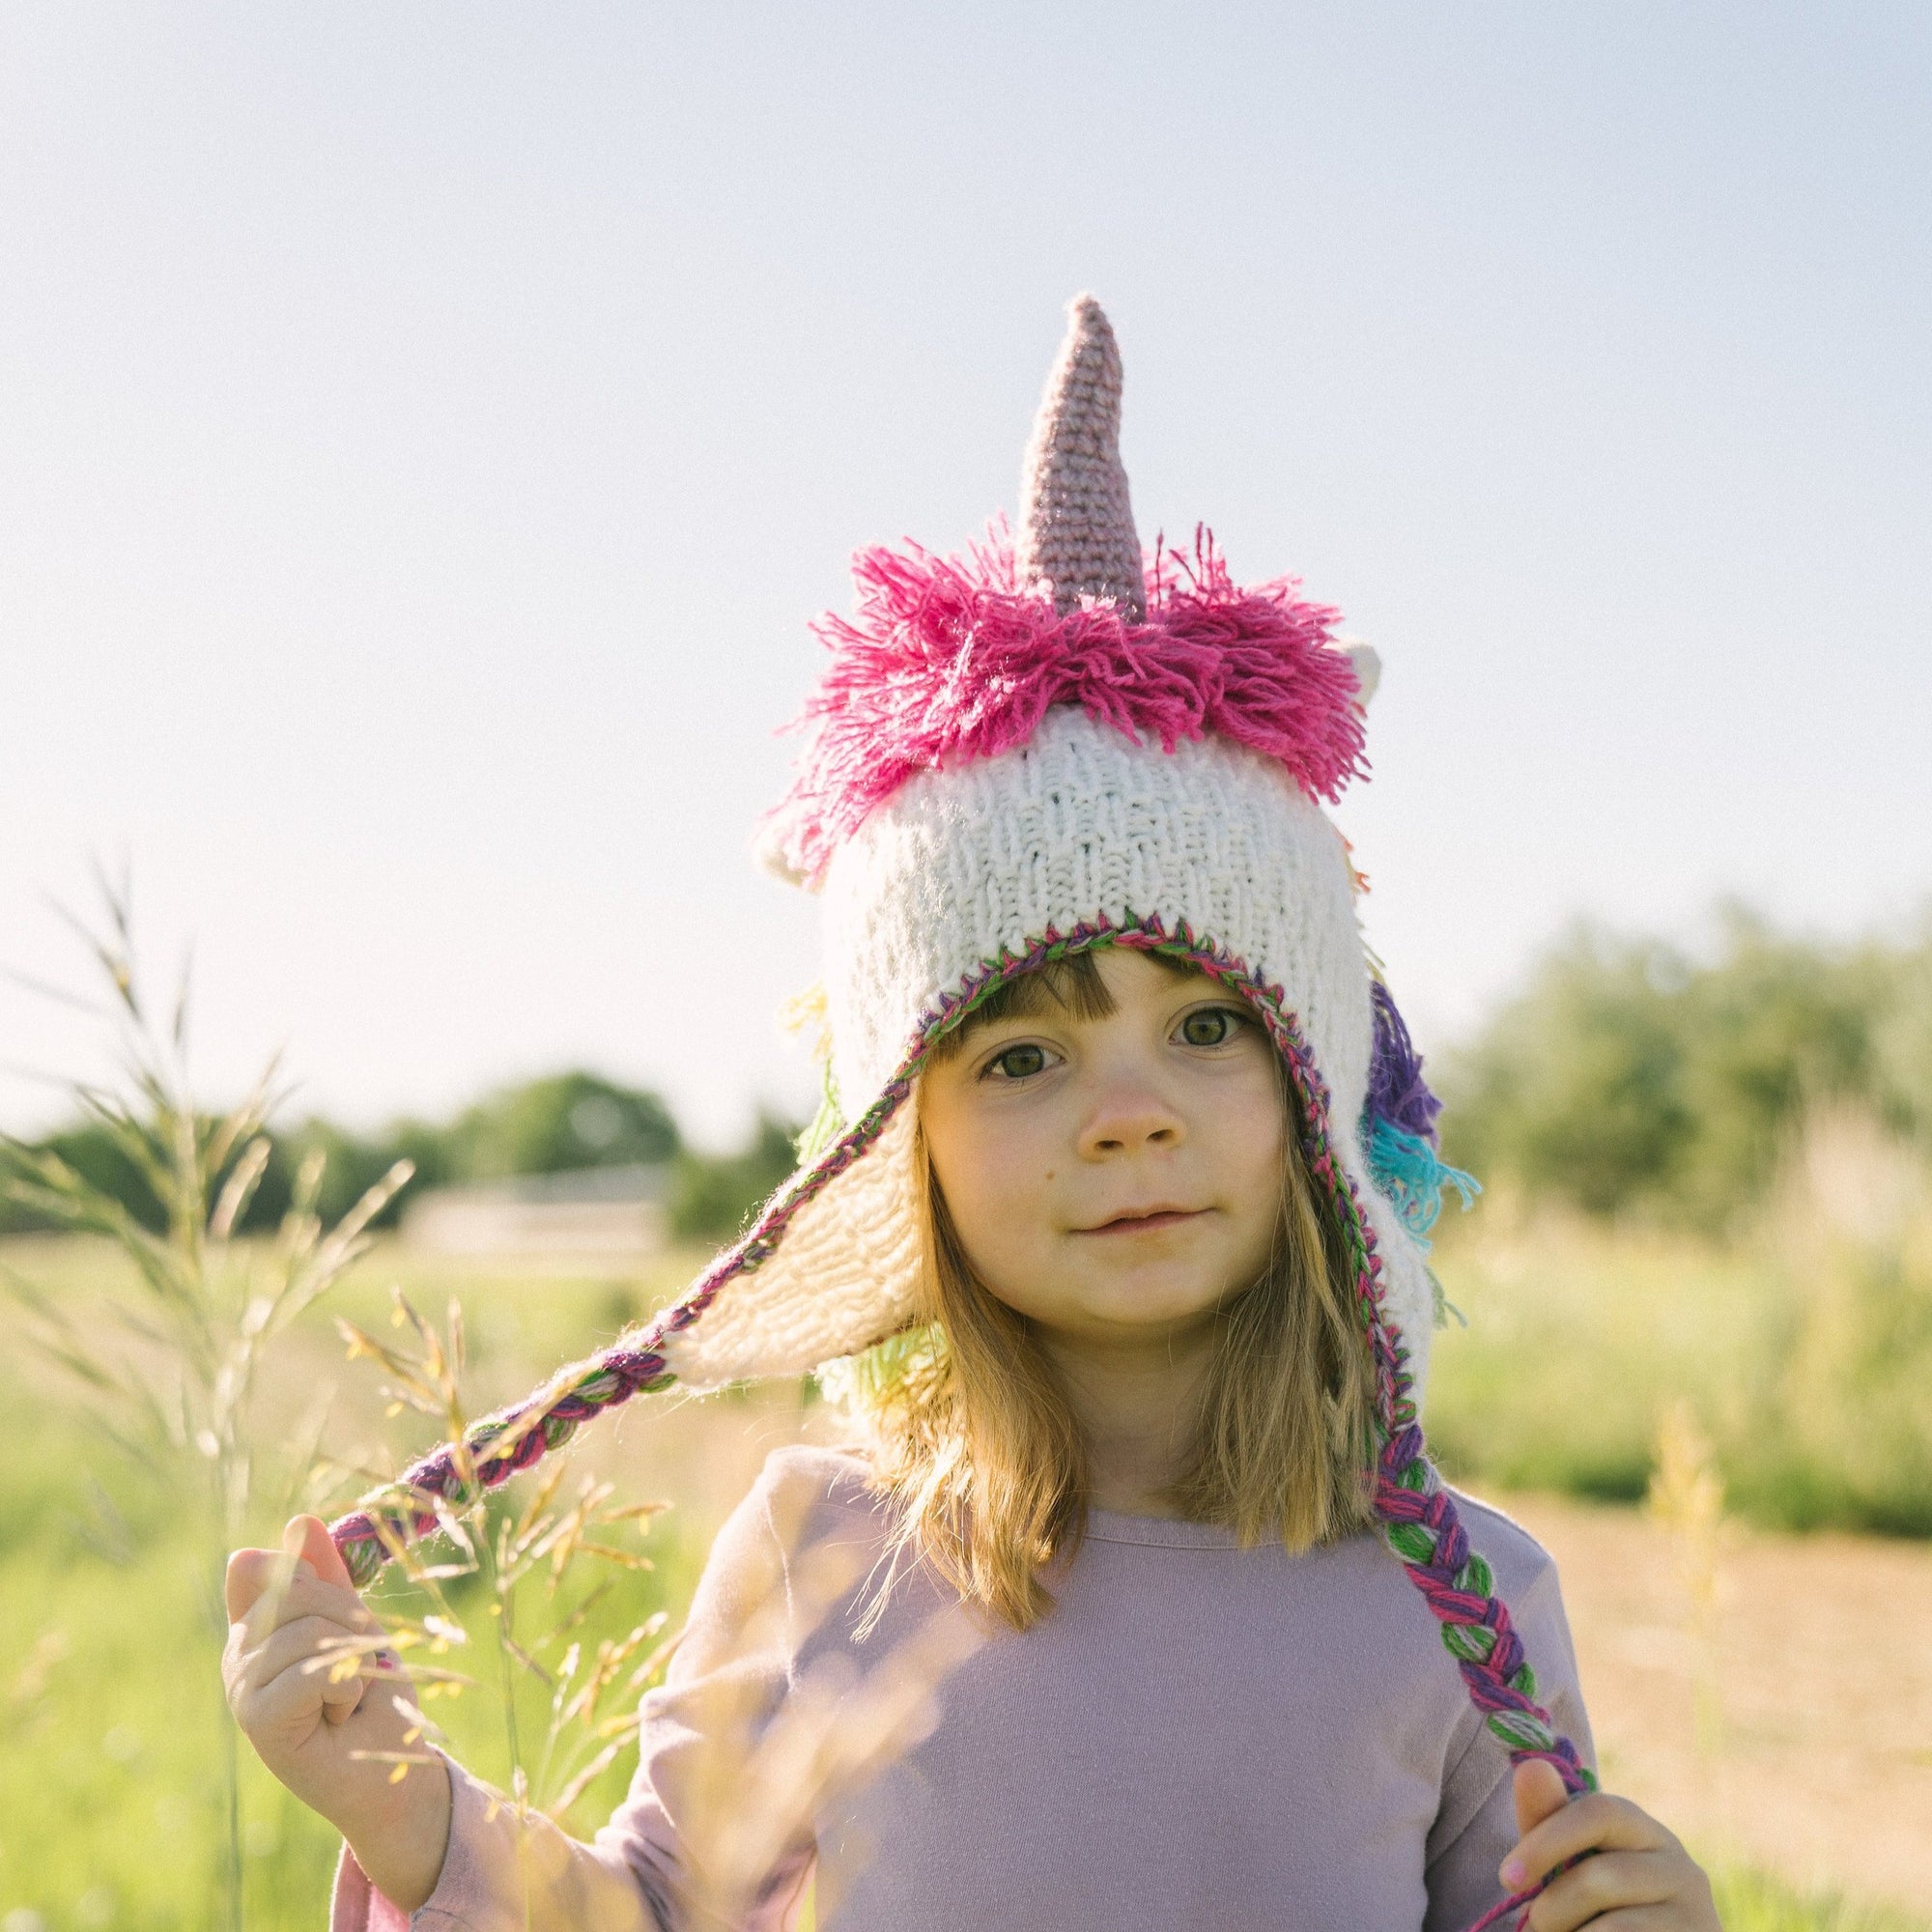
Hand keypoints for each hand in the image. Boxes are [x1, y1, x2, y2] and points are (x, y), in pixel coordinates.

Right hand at [223, 1514, 451, 1909]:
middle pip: (295, 1592)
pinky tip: (341, 1715)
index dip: (326, 1588)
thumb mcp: (354, 1622)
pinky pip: (313, 1669)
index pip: (278, 1567)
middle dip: (348, 1620)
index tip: (350, 1625)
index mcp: (255, 1624)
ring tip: (348, 1696)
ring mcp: (241, 1687)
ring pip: (309, 1631)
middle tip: (356, 1668)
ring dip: (354, 1660)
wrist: (390, 1768)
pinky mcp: (257, 1719)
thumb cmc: (372, 1694)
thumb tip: (297, 1520)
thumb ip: (324, 1575)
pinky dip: (346, 1686)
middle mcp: (238, 1652)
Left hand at [1500, 1761, 1718, 1929]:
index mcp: (1644, 1831)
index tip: (1508, 1879)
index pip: (1597, 1812)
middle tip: (1536, 1927)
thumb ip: (1547, 1822)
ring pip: (1615, 1925)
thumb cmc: (1598, 1913)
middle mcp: (1681, 1867)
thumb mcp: (1568, 1867)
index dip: (1546, 1842)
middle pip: (1601, 1876)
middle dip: (1554, 1906)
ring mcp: (1696, 1915)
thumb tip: (1529, 1765)